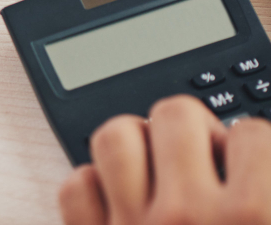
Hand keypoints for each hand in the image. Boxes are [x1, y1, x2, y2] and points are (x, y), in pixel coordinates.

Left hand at [59, 95, 270, 224]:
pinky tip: (119, 202)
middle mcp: (187, 218)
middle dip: (191, 131)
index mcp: (253, 219)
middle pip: (176, 113)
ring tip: (156, 171)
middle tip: (203, 163)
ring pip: (115, 135)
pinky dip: (93, 187)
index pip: (251, 133)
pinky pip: (76, 186)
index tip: (249, 166)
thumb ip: (266, 193)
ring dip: (135, 145)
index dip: (252, 149)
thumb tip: (251, 145)